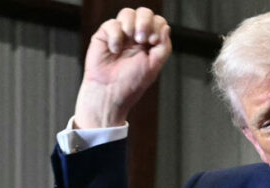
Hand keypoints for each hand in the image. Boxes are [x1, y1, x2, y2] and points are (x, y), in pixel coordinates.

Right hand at [74, 7, 171, 128]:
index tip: (153, 41)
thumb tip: (166, 27)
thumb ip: (163, 46)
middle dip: (145, 22)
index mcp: (150, 43)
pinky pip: (111, 23)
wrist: (109, 92)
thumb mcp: (154, 65)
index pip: (158, 22)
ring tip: (131, 41)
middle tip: (142, 39)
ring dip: (131, 24)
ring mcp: (120, 35)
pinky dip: (115, 35)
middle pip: (144, 12)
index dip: (157, 26)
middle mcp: (135, 37)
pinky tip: (115, 50)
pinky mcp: (104, 36)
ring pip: (127, 13)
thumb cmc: (131, 83)